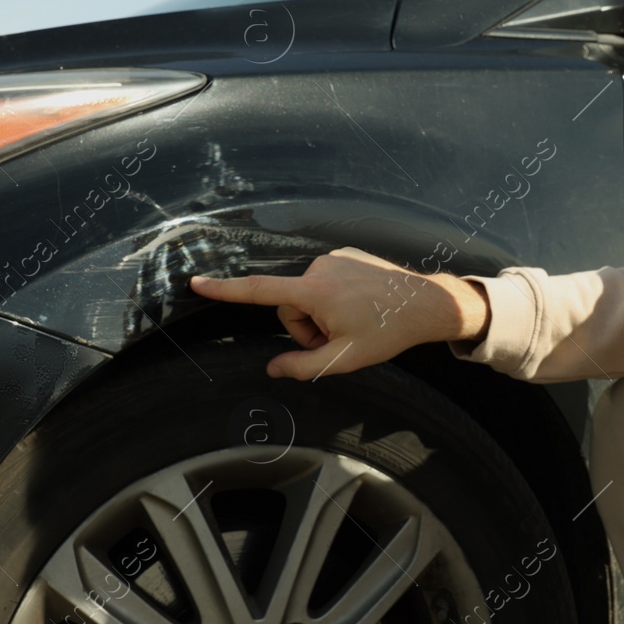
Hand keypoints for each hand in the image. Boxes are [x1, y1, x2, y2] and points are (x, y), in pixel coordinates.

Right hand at [187, 246, 478, 379]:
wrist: (426, 303)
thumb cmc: (387, 332)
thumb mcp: (343, 359)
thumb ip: (302, 367)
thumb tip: (273, 369)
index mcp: (315, 292)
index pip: (259, 292)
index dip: (224, 290)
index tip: (197, 283)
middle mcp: (319, 268)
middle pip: (288, 306)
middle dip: (305, 327)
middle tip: (338, 339)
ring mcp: (333, 258)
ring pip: (306, 296)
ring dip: (321, 314)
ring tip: (353, 322)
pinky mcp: (345, 254)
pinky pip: (324, 282)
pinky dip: (334, 298)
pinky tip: (361, 306)